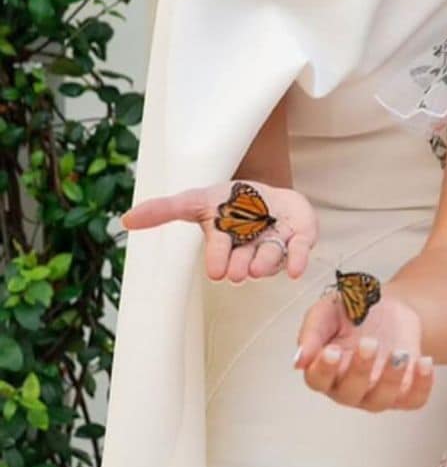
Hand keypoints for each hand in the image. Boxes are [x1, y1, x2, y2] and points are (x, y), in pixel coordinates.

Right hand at [121, 179, 317, 281]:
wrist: (271, 195)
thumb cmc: (232, 201)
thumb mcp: (198, 199)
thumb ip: (165, 209)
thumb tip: (126, 219)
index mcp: (225, 241)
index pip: (219, 253)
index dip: (218, 259)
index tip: (216, 271)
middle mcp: (249, 248)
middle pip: (245, 262)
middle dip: (242, 266)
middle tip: (241, 271)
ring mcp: (275, 244)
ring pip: (270, 258)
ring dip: (267, 261)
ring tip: (262, 260)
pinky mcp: (299, 237)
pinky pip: (300, 250)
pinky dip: (299, 259)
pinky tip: (297, 270)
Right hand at [294, 286, 433, 411]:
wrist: (389, 306)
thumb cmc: (352, 311)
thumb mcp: (328, 310)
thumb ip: (312, 331)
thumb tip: (299, 360)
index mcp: (325, 369)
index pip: (318, 379)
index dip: (324, 369)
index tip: (333, 350)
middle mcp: (348, 387)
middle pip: (350, 392)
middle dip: (360, 370)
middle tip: (369, 343)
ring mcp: (376, 392)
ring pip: (381, 399)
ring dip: (391, 379)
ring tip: (400, 353)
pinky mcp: (404, 391)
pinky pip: (413, 399)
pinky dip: (422, 385)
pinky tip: (424, 362)